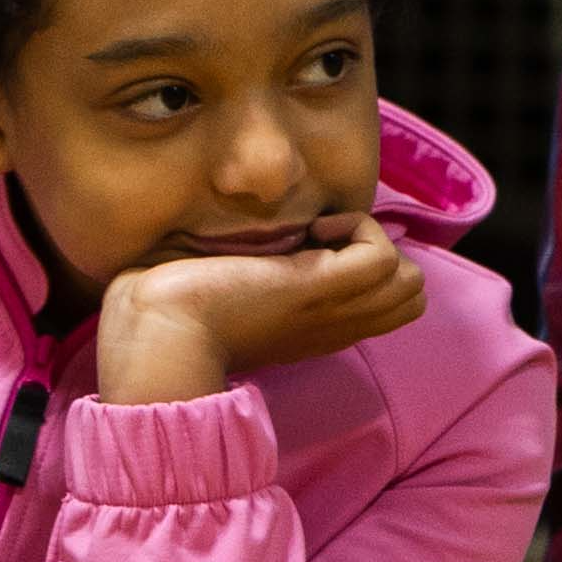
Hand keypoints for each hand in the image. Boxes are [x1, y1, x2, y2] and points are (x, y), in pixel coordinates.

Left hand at [94, 217, 424, 404]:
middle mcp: (330, 326)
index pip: (381, 306)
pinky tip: (312, 229)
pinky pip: (385, 255)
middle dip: (380, 254)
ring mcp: (329, 310)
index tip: (313, 246)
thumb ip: (244, 274)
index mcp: (310, 330)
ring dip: (372, 240)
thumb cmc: (162, 314)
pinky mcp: (318, 289)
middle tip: (322, 241)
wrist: (151, 332)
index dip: (363, 266)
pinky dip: (359, 228)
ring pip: (410, 282)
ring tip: (318, 234)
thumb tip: (241, 244)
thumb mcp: (216, 291)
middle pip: (408, 298)